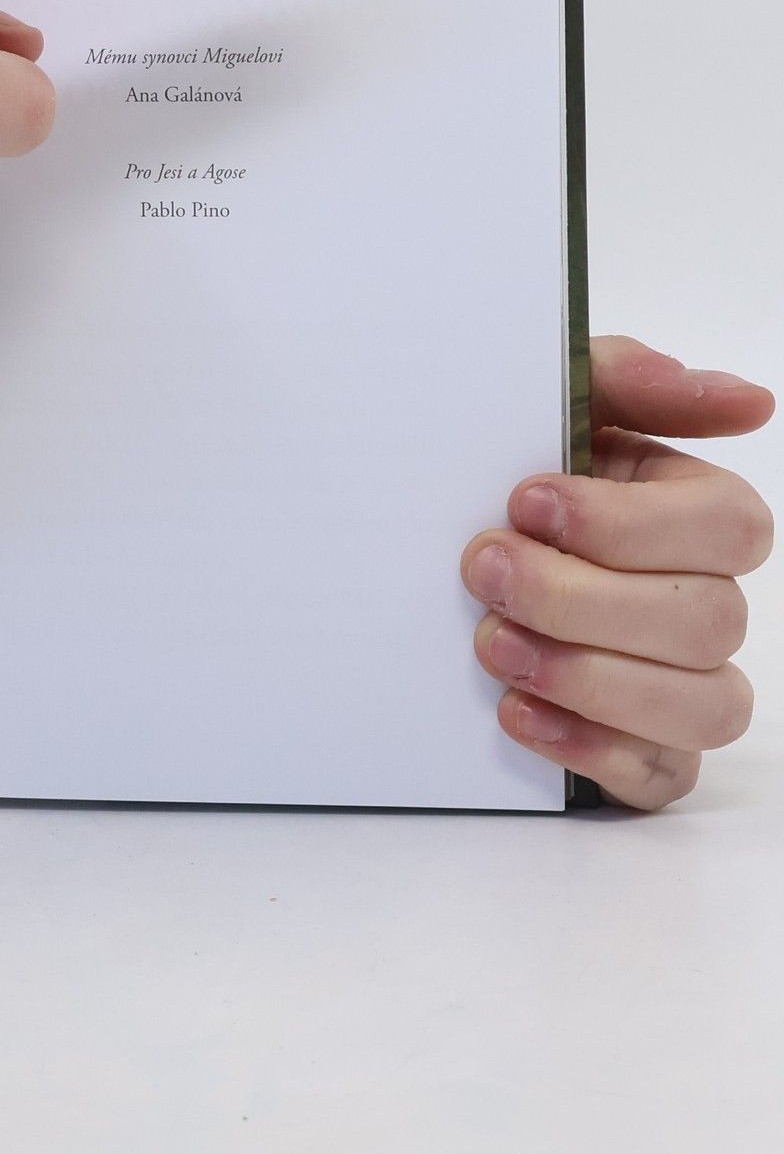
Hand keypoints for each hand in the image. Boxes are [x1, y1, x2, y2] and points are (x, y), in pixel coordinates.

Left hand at [461, 337, 773, 807]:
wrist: (405, 537)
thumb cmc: (491, 464)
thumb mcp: (543, 401)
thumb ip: (628, 379)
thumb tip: (747, 399)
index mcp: (689, 510)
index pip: (729, 526)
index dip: (629, 522)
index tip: (524, 501)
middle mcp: (699, 598)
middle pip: (707, 619)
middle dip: (581, 598)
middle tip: (481, 570)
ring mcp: (678, 682)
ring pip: (703, 706)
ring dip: (590, 678)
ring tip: (490, 645)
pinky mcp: (640, 751)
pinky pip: (660, 775)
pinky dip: (591, 749)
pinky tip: (516, 714)